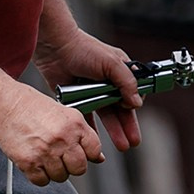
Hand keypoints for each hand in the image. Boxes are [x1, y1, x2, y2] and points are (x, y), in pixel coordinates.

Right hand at [0, 83, 105, 184]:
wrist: (4, 105)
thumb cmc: (31, 106)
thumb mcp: (64, 113)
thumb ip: (83, 134)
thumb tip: (98, 157)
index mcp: (74, 124)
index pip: (94, 151)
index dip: (88, 154)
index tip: (80, 153)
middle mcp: (62, 138)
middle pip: (79, 169)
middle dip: (72, 166)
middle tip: (61, 156)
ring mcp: (46, 151)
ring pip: (61, 177)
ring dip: (54, 171)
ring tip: (45, 156)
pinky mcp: (29, 162)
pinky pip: (42, 181)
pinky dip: (39, 176)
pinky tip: (35, 161)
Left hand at [34, 29, 142, 151]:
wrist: (55, 48)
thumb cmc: (84, 49)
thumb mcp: (111, 63)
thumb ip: (127, 82)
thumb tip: (137, 102)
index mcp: (119, 73)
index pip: (132, 93)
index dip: (134, 107)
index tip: (134, 118)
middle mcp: (107, 83)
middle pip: (121, 109)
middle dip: (127, 126)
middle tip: (132, 142)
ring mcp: (92, 92)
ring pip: (106, 116)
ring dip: (114, 131)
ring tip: (121, 145)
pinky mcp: (77, 99)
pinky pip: (86, 118)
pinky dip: (91, 129)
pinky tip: (95, 141)